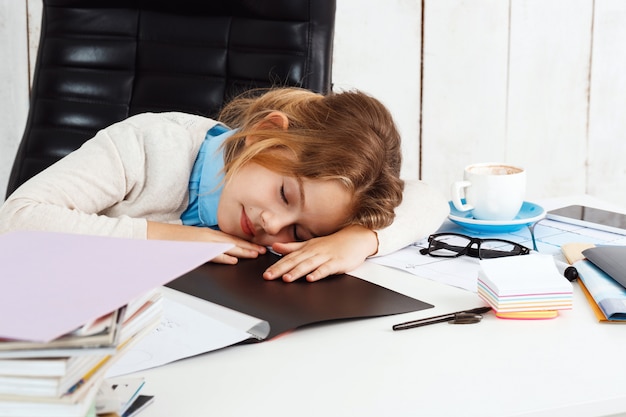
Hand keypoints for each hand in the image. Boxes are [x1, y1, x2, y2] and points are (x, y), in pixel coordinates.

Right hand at [147, 221, 265, 263]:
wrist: (152, 235)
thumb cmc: (172, 241)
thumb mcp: (193, 243)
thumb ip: (207, 248)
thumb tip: (220, 255)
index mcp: (208, 235)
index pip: (231, 240)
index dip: (246, 244)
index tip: (258, 247)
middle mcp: (207, 236)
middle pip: (233, 242)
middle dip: (249, 247)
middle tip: (264, 251)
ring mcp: (201, 242)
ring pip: (226, 247)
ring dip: (242, 251)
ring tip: (256, 255)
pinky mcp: (194, 248)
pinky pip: (211, 254)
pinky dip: (223, 257)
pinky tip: (234, 261)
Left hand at [263, 225, 377, 281]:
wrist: (356, 238)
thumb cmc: (333, 243)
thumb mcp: (310, 243)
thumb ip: (292, 247)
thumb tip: (275, 246)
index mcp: (306, 248)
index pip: (288, 258)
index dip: (276, 266)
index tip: (266, 274)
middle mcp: (314, 252)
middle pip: (295, 261)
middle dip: (281, 269)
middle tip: (269, 277)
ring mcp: (325, 257)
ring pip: (309, 265)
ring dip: (297, 271)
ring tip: (287, 278)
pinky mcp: (337, 262)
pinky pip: (326, 269)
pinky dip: (318, 273)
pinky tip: (311, 278)